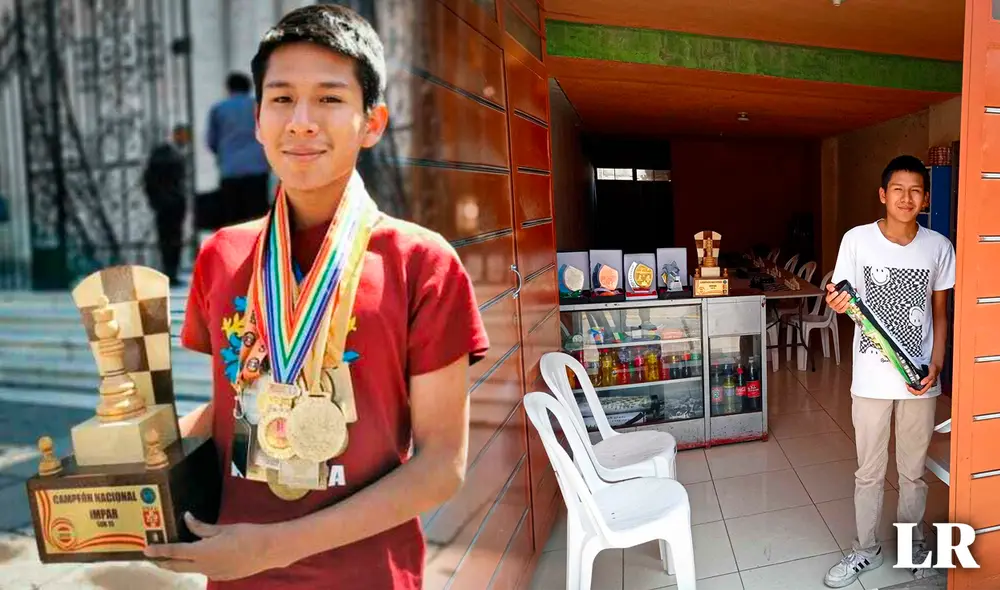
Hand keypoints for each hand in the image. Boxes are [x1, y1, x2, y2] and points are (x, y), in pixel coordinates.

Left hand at [145, 512, 290, 580]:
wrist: (268, 550)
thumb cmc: (246, 534)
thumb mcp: (223, 528)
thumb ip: (202, 527)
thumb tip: (187, 519)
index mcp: (202, 552)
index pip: (175, 551)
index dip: (159, 550)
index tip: (146, 550)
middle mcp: (204, 566)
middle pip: (177, 566)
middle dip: (163, 562)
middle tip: (154, 558)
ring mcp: (213, 573)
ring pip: (191, 569)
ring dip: (180, 564)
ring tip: (176, 557)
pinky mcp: (222, 576)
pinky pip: (205, 570)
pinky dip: (198, 565)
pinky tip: (203, 558)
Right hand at [825, 283, 850, 313]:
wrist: (839, 296)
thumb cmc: (835, 292)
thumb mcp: (832, 287)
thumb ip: (830, 286)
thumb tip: (832, 288)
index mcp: (828, 299)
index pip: (829, 298)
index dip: (833, 295)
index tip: (836, 292)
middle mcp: (831, 304)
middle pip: (835, 302)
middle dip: (841, 296)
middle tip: (845, 292)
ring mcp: (835, 308)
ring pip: (840, 305)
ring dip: (845, 300)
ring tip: (848, 296)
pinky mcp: (839, 310)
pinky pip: (842, 310)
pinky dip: (846, 306)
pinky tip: (848, 302)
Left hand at [907, 365, 939, 395]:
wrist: (936, 366)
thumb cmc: (934, 370)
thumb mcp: (932, 373)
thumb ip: (928, 378)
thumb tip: (922, 383)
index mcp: (928, 385)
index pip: (921, 392)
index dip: (914, 391)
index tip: (909, 387)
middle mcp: (925, 385)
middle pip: (917, 392)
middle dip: (911, 390)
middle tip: (907, 385)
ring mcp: (923, 383)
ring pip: (916, 389)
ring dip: (911, 387)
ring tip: (907, 383)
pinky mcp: (922, 380)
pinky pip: (916, 384)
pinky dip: (912, 384)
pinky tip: (909, 380)